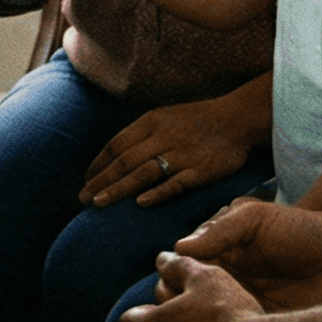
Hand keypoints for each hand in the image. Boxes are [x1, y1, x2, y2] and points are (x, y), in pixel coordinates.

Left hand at [82, 95, 262, 207]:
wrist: (238, 118)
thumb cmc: (199, 120)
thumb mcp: (166, 117)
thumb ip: (143, 134)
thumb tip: (117, 155)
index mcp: (151, 121)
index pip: (116, 144)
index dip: (98, 164)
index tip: (85, 181)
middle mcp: (162, 136)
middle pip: (125, 161)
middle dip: (101, 180)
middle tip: (83, 198)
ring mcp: (181, 154)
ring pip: (143, 172)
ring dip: (118, 189)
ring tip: (99, 204)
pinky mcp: (200, 170)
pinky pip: (175, 183)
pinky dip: (157, 192)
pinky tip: (140, 203)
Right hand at [174, 197, 321, 311]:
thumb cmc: (300, 230)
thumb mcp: (255, 217)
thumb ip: (220, 229)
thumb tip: (180, 248)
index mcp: (216, 253)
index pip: (177, 268)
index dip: (171, 275)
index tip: (177, 278)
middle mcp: (223, 281)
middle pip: (184, 298)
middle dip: (179, 303)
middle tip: (192, 302)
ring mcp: (240, 306)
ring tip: (218, 313)